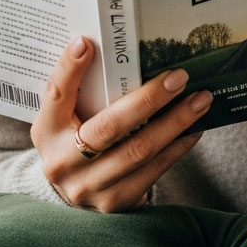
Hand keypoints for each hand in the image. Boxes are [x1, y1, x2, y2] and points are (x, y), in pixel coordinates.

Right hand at [29, 36, 212, 211]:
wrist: (74, 192)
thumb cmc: (73, 141)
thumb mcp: (65, 116)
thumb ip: (81, 89)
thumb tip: (110, 48)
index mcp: (47, 131)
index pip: (56, 95)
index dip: (69, 70)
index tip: (86, 43)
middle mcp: (63, 162)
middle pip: (109, 127)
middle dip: (148, 100)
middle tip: (179, 77)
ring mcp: (89, 187)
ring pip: (138, 151)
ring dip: (175, 123)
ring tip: (200, 100)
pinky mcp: (115, 203)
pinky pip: (153, 172)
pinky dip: (177, 147)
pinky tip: (193, 129)